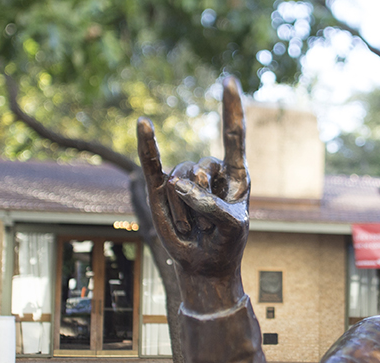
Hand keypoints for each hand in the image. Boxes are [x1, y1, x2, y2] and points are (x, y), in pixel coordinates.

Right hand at [137, 76, 248, 313]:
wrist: (205, 266)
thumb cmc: (226, 243)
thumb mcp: (232, 226)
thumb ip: (210, 204)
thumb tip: (176, 183)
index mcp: (236, 174)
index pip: (234, 136)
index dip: (231, 110)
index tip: (229, 80)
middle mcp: (209, 171)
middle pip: (200, 169)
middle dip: (203, 202)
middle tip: (210, 226)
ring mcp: (184, 179)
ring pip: (178, 181)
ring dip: (185, 212)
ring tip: (194, 228)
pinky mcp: (161, 189)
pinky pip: (152, 163)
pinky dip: (147, 145)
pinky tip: (144, 123)